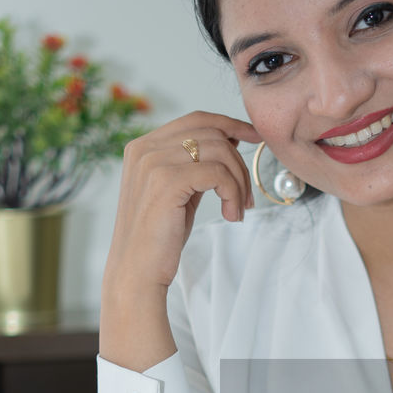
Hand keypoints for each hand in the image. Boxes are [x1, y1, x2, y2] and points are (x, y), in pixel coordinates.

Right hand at [99, 110, 261, 371]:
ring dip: (239, 181)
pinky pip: (217, 173)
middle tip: (246, 196)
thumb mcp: (178, 192)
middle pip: (211, 133)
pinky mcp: (167, 182)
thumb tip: (228, 145)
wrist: (137, 272)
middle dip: (239, 162)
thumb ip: (194, 166)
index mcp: (144, 146)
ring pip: (218, 151)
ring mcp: (153, 162)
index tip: (254, 136)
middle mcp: (145, 148)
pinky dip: (233, 192)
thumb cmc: (159, 237)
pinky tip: (231, 214)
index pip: (196, 120)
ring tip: (237, 209)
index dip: (230, 123)